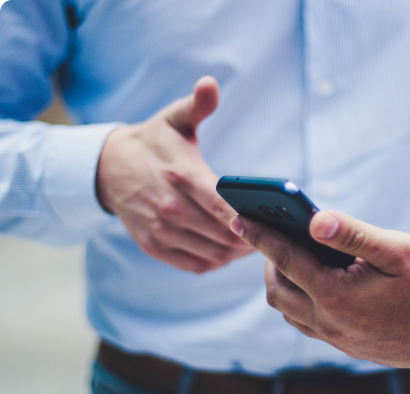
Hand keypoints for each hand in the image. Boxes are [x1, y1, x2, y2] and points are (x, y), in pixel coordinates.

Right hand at [96, 76, 252, 272]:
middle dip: (252, 238)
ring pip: (212, 253)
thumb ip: (197, 105)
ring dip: (237, 253)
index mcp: (181, 175)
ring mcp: (160, 230)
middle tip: (273, 235)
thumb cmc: (153, 143)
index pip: (222, 205)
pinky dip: (217, 262)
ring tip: (256, 244)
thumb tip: (210, 84)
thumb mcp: (174, 119)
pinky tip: (229, 252)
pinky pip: (195, 265)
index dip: (249, 219)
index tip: (271, 222)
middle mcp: (170, 207)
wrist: (108, 168)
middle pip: (223, 235)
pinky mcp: (154, 245)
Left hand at [229, 211, 409, 367]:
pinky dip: (297, 300)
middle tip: (272, 234)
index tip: (238, 218)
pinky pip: (305, 323)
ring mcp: (336, 338)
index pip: (285, 259)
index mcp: (337, 295)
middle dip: (268, 260)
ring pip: (288, 310)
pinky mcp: (345, 346)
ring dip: (281, 282)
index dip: (259, 236)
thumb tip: (314, 219)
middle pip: (278, 289)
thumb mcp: (395, 249)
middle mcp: (330, 322)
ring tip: (290, 256)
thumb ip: (351, 233)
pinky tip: (311, 282)